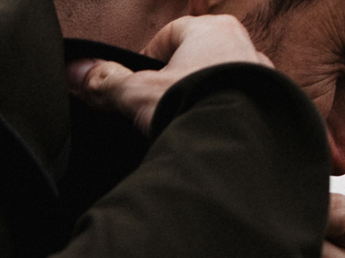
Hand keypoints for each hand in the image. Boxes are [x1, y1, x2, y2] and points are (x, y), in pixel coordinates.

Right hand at [69, 15, 269, 133]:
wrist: (237, 141)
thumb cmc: (193, 103)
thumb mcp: (137, 93)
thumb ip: (106, 82)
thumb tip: (74, 71)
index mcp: (210, 29)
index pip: (171, 34)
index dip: (148, 58)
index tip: (137, 83)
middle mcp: (241, 44)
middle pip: (198, 55)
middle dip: (177, 78)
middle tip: (157, 105)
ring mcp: (261, 75)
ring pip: (223, 80)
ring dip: (203, 96)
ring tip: (183, 121)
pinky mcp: (271, 105)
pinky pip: (241, 104)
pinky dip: (224, 115)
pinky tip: (208, 133)